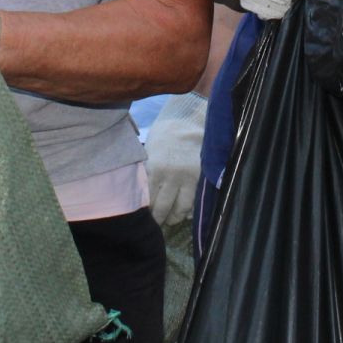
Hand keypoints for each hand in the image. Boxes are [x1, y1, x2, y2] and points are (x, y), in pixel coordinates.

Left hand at [145, 93, 205, 226]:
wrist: (189, 120)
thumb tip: (142, 195)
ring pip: (181, 208)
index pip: (148, 199)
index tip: (144, 217)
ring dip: (175, 217)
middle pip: (163, 207)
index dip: (146, 210)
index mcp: (155, 168)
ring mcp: (188, 178)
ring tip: (171, 219)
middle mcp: (171, 176)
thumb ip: (148, 172)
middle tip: (157, 223)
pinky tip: (186, 213)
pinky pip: (195, 201)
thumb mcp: (150, 151)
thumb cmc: (165, 134)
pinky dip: (190, 210)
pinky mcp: (201, 178)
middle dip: (159, 218)